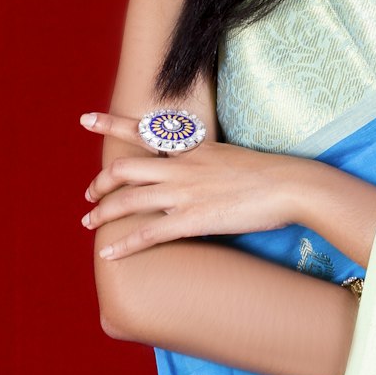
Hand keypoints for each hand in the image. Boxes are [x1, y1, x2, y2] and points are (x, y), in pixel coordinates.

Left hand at [79, 111, 298, 259]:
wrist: (289, 185)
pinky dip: (124, 245)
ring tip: (89, 223)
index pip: (142, 131)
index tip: (85, 119)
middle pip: (123, 169)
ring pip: (128, 201)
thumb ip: (205, 163)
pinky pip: (147, 233)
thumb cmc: (266, 174)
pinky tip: (109, 255)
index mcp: (190, 149)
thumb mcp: (229, 157)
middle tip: (89, 195)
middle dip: (100, 183)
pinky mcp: (192, 220)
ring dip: (102, 214)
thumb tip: (195, 174)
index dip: (109, 124)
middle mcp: (180, 168)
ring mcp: (184, 193)